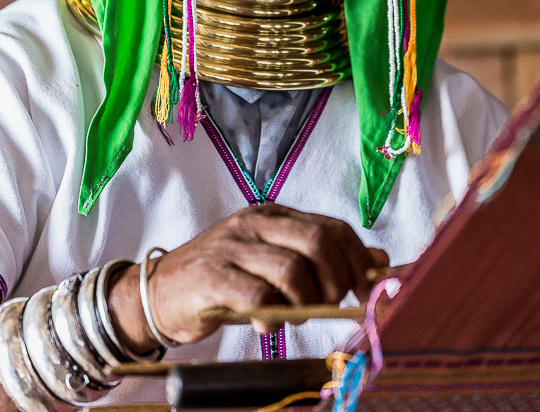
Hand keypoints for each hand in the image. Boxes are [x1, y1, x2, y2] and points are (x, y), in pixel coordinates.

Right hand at [109, 203, 387, 348]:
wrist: (159, 290)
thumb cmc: (224, 278)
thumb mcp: (274, 261)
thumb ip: (321, 259)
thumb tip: (380, 261)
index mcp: (275, 215)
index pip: (333, 227)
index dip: (359, 260)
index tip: (370, 293)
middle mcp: (256, 222)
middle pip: (319, 241)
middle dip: (339, 279)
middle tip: (334, 304)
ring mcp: (234, 246)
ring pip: (293, 269)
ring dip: (306, 301)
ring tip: (296, 315)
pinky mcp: (213, 275)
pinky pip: (258, 296)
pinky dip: (272, 316)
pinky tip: (268, 324)